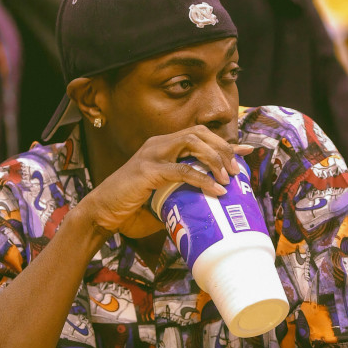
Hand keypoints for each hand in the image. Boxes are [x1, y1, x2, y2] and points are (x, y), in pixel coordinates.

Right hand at [77, 125, 252, 238]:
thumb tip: (205, 208)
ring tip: (229, 178)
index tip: (247, 151)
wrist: (101, 214)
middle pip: (200, 133)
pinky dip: (203, 179)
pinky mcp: (148, 171)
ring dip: (215, 158)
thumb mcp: (161, 199)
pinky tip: (216, 189)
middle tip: (238, 170)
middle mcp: (158, 144)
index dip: (225, 142)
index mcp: (161, 147)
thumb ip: (180, 196)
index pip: (199, 136)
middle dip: (224, 149)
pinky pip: (182, 170)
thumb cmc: (129, 208)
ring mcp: (152, 154)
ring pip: (193, 143)